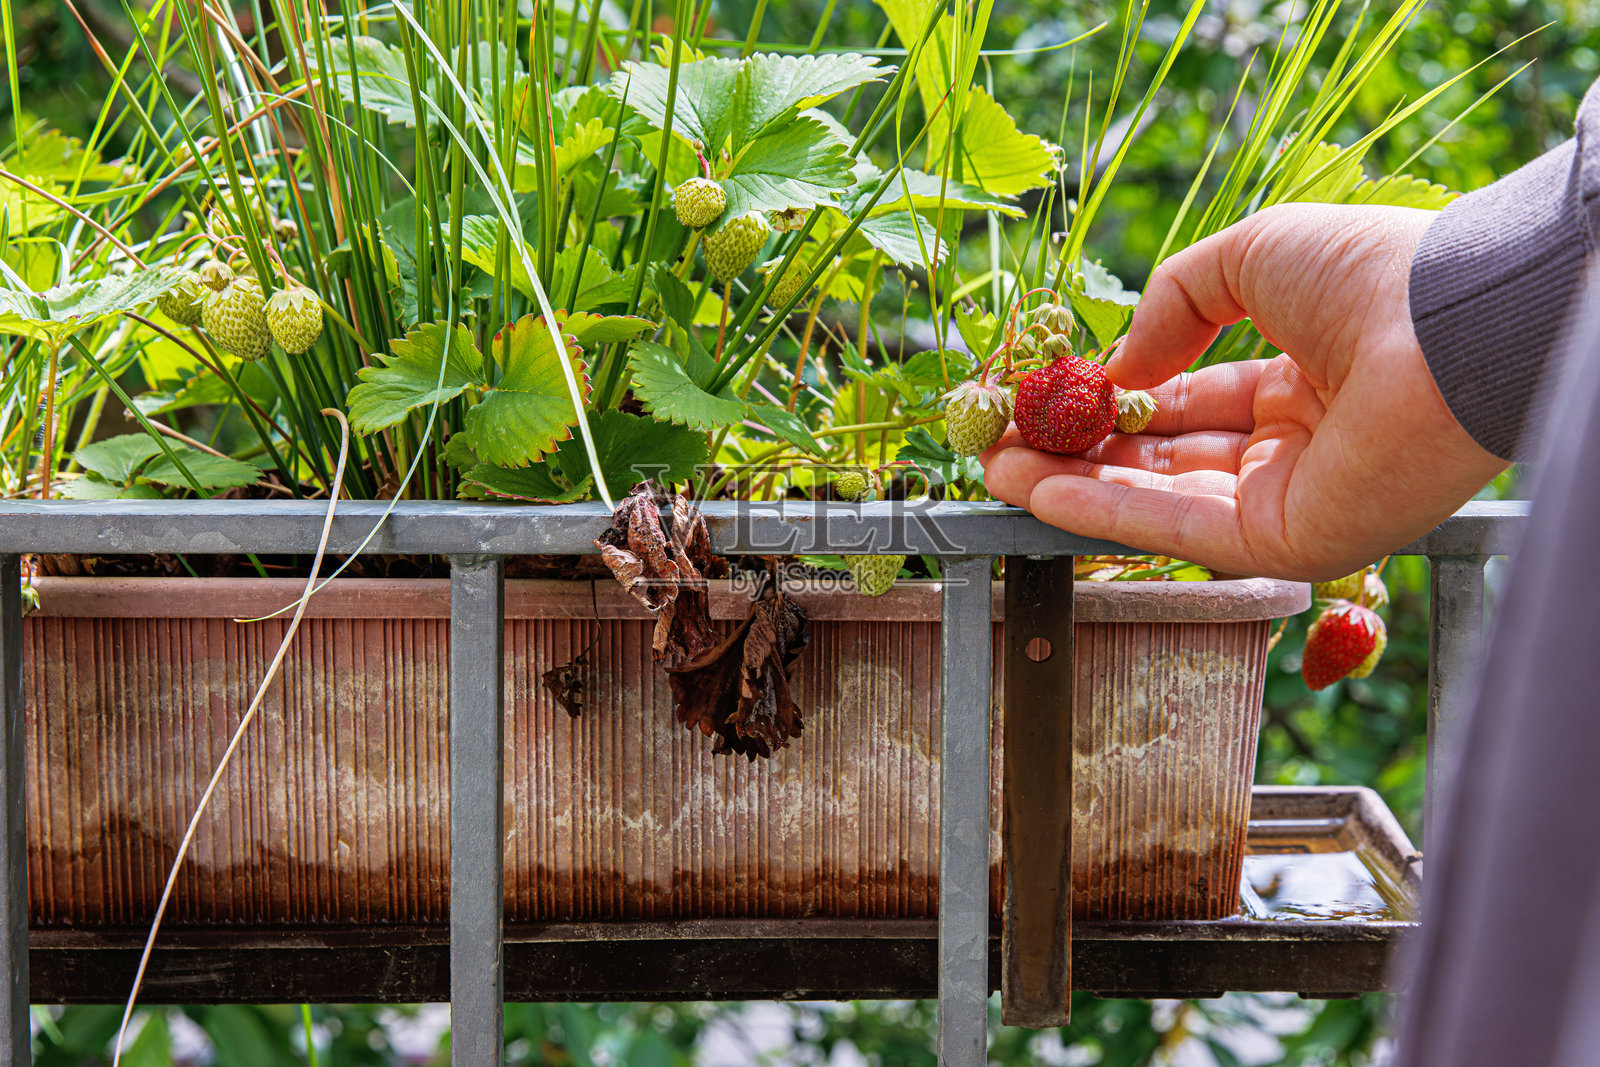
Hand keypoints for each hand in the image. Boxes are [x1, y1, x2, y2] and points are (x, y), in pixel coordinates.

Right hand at [979, 203, 1507, 580]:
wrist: (1449, 321)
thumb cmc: (1369, 273)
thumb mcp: (1250, 256)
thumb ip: (1172, 305)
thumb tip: (1114, 368)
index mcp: (1300, 380)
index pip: (1186, 400)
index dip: (1110, 401)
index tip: (1042, 399)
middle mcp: (1294, 447)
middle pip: (1163, 459)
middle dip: (1076, 453)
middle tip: (999, 444)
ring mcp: (1290, 500)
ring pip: (1159, 499)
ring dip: (1072, 486)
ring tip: (994, 469)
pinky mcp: (1287, 543)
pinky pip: (1179, 528)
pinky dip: (1104, 511)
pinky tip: (1039, 492)